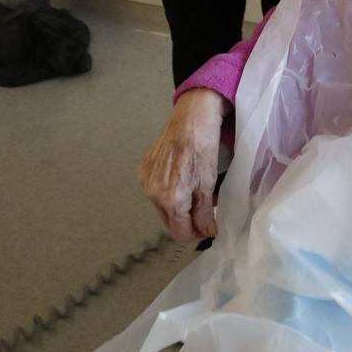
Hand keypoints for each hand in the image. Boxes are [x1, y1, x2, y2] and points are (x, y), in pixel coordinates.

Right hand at [139, 88, 231, 241]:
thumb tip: (207, 233)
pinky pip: (155, 190)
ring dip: (177, 206)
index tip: (207, 227)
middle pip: (169, 221)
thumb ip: (205, 213)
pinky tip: (180, 177)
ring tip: (193, 191)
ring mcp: (145, 180)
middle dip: (186, 220)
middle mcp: (152, 193)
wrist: (191, 118)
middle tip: (203, 209)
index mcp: (170, 199)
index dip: (195, 234)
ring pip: (162, 207)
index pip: (180, 233)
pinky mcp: (143, 169)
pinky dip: (168, 191)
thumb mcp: (208, 183)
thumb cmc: (204, 148)